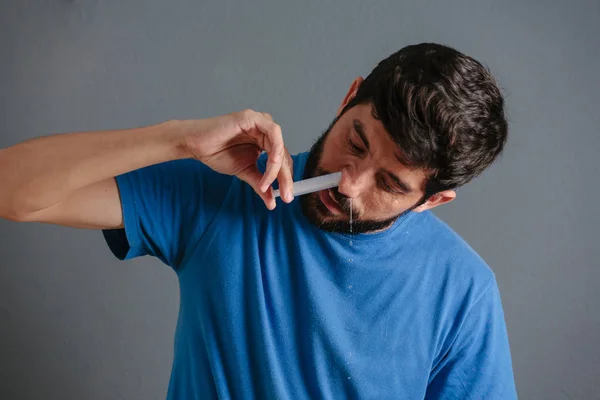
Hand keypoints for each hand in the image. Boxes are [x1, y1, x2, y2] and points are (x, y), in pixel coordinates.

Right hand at [178, 109, 293, 208]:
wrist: (196, 145)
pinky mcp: (253, 118)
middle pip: (283, 154)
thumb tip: (271, 202)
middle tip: (285, 195)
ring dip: (277, 167)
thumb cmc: (217, 152)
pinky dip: (274, 149)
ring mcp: (260, 122)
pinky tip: (271, 164)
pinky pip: (273, 133)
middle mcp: (265, 131)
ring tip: (269, 183)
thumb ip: (260, 184)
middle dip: (285, 177)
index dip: (285, 179)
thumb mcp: (245, 172)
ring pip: (280, 145)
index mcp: (265, 142)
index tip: (285, 197)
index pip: (281, 161)